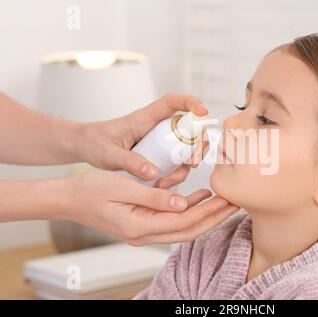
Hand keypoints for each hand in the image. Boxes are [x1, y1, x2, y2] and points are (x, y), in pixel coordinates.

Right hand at [63, 170, 239, 244]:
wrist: (68, 198)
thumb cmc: (91, 190)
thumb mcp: (123, 188)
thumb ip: (155, 197)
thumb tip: (184, 203)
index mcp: (140, 227)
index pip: (184, 222)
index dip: (208, 211)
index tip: (227, 199)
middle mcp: (144, 235)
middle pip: (189, 230)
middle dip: (213, 218)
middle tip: (234, 204)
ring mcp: (143, 232)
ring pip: (182, 227)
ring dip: (204, 215)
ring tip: (224, 201)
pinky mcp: (142, 224)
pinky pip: (171, 220)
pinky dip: (188, 210)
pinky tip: (200, 197)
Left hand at [75, 93, 207, 179]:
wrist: (86, 148)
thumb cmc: (95, 142)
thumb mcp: (109, 154)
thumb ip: (129, 162)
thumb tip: (153, 172)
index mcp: (145, 118)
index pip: (172, 102)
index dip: (190, 102)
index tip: (203, 111)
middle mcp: (157, 128)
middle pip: (188, 130)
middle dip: (197, 145)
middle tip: (192, 162)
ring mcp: (160, 142)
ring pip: (184, 150)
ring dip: (184, 167)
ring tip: (166, 183)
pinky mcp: (159, 155)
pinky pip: (175, 164)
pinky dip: (174, 175)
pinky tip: (162, 186)